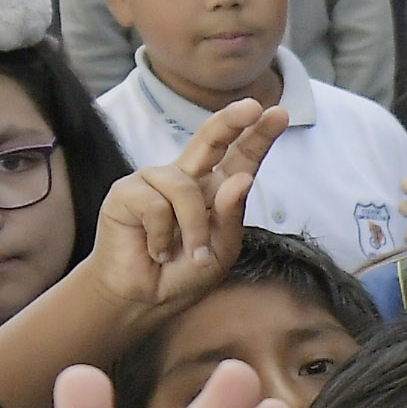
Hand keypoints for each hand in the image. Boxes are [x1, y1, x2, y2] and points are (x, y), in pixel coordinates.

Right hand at [93, 101, 288, 314]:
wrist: (144, 299)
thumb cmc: (183, 274)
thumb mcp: (220, 249)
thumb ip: (230, 216)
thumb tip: (241, 178)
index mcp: (215, 190)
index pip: (240, 158)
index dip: (258, 136)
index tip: (279, 114)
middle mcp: (187, 178)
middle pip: (210, 139)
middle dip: (231, 121)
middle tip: (252, 108)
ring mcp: (155, 181)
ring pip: (185, 188)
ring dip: (192, 229)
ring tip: (187, 255)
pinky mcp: (127, 191)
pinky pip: (156, 205)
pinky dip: (162, 235)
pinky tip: (154, 249)